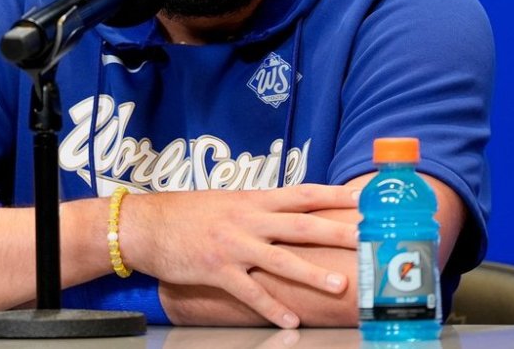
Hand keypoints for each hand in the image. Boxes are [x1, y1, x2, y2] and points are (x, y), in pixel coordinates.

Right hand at [120, 185, 358, 328]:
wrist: (148, 225)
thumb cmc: (187, 213)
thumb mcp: (227, 201)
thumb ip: (258, 208)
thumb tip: (287, 212)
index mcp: (252, 200)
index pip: (301, 194)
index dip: (332, 195)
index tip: (360, 199)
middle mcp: (248, 220)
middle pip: (301, 224)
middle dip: (336, 232)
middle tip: (365, 239)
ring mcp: (234, 246)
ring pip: (281, 260)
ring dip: (313, 273)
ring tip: (340, 285)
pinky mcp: (217, 270)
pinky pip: (250, 292)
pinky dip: (272, 307)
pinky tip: (291, 319)